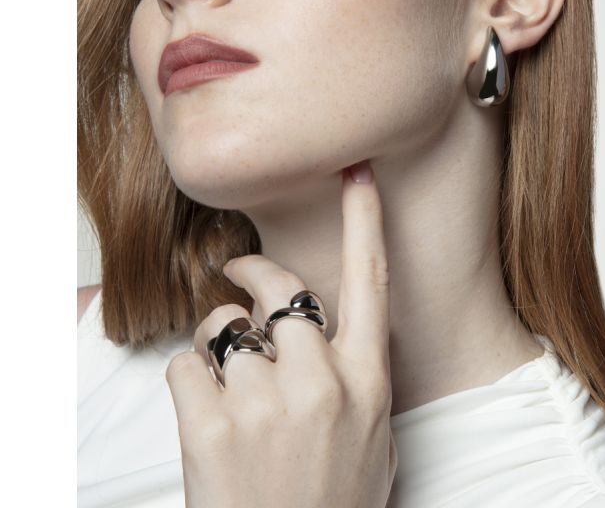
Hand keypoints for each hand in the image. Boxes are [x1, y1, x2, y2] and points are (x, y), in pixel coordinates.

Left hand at [165, 160, 396, 507]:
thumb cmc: (331, 504)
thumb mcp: (374, 438)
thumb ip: (357, 377)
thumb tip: (330, 333)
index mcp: (367, 381)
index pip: (371, 280)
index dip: (364, 220)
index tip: (357, 173)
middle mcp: (321, 381)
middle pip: (279, 288)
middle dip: (253, 272)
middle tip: (236, 270)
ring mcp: (267, 402)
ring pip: (226, 327)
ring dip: (220, 347)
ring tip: (229, 390)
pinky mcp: (213, 427)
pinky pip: (187, 366)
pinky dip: (191, 382)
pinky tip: (208, 415)